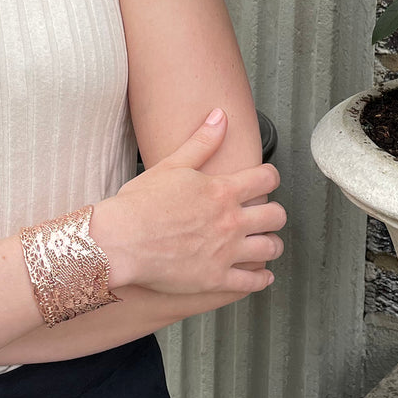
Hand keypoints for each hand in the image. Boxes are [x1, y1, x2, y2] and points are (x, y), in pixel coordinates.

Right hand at [96, 108, 285, 296]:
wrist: (121, 241)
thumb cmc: (140, 204)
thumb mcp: (172, 164)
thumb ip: (202, 141)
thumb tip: (221, 116)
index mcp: (223, 191)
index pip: (267, 179)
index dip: (271, 177)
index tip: (267, 180)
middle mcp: (231, 221)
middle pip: (276, 215)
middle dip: (275, 213)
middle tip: (268, 215)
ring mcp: (226, 252)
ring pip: (270, 248)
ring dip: (272, 245)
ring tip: (267, 243)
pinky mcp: (216, 279)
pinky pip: (251, 282)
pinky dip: (261, 279)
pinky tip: (261, 276)